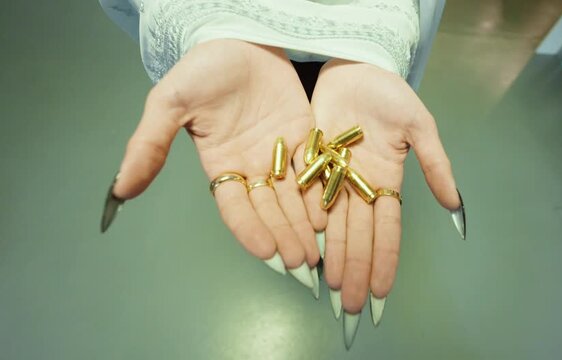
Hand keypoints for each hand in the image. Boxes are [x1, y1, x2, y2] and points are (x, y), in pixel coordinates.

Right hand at [107, 39, 320, 287]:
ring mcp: (280, 153)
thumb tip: (120, 189)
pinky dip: (323, 190)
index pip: (235, 207)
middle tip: (302, 261)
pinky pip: (315, 168)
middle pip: (269, 209)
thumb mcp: (170, 102)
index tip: (267, 252)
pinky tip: (333, 212)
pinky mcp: (304, 136)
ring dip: (305, 223)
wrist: (240, 36)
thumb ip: (149, 145)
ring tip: (320, 249)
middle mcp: (251, 166)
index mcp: (220, 165)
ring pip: (294, 196)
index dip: (250, 230)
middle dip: (284, 235)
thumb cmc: (203, 67)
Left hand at [302, 59, 462, 337]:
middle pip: (359, 236)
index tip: (382, 292)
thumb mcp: (419, 125)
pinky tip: (308, 251)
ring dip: (335, 257)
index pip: (387, 230)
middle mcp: (360, 187)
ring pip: (334, 226)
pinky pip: (308, 202)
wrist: (352, 66)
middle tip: (352, 304)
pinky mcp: (311, 166)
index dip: (385, 261)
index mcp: (387, 180)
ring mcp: (335, 178)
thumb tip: (454, 206)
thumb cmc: (389, 92)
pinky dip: (309, 227)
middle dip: (357, 270)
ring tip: (332, 288)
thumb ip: (435, 164)